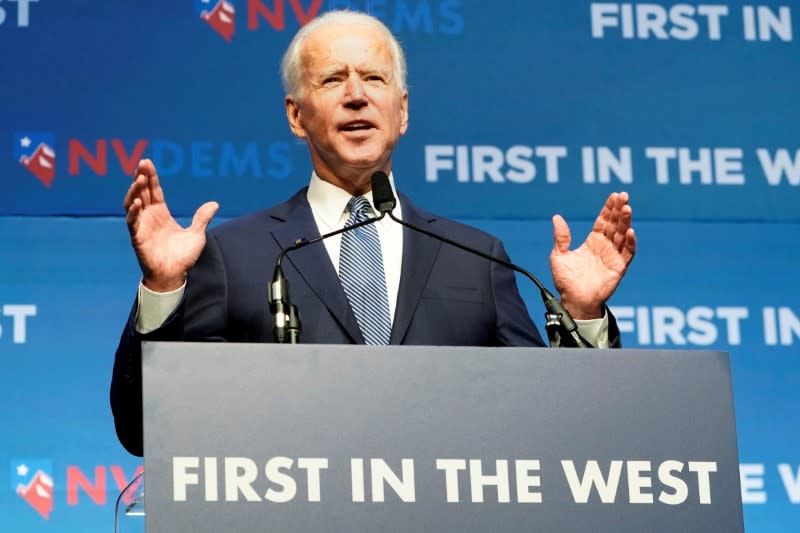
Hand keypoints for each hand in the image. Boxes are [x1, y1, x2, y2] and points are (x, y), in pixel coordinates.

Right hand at [124, 159, 218, 291]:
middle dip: (141, 177)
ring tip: (140, 179)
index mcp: (161, 214)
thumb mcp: (196, 235)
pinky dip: (133, 212)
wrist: (175, 276)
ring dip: (135, 191)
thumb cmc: (183, 257)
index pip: (154, 191)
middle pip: (142, 192)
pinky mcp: (137, 238)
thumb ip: (202, 219)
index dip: (151, 177)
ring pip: (133, 204)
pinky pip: (132, 222)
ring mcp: (142, 226)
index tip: (148, 162)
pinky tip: (138, 202)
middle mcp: (149, 217)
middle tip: (142, 163)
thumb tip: (214, 204)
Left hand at [549, 192, 635, 319]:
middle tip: (624, 196)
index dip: (608, 208)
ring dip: (626, 222)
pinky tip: (630, 231)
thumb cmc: (566, 281)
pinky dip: (630, 242)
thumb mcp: (559, 256)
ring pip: (623, 235)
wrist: (574, 300)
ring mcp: (613, 256)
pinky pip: (627, 253)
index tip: (614, 195)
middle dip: (619, 210)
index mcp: (593, 241)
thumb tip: (556, 217)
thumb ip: (561, 237)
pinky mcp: (619, 267)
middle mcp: (605, 246)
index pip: (603, 221)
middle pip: (615, 224)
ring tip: (627, 209)